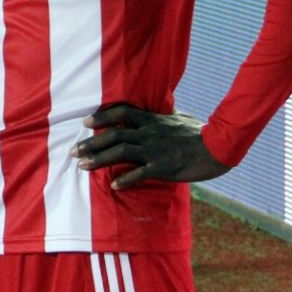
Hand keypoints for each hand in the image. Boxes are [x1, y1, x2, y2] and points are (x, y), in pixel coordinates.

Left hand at [72, 104, 230, 188]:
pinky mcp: (162, 168)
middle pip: (114, 136)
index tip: (85, 122)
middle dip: (91, 144)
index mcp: (152, 120)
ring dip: (98, 160)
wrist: (218, 147)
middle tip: (73, 151)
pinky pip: (139, 174)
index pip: (122, 113)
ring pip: (120, 153)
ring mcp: (154, 151)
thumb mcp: (181, 118)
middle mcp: (149, 133)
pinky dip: (124, 179)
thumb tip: (165, 106)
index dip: (102, 116)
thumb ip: (168, 114)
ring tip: (82, 166)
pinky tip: (113, 185)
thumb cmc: (200, 133)